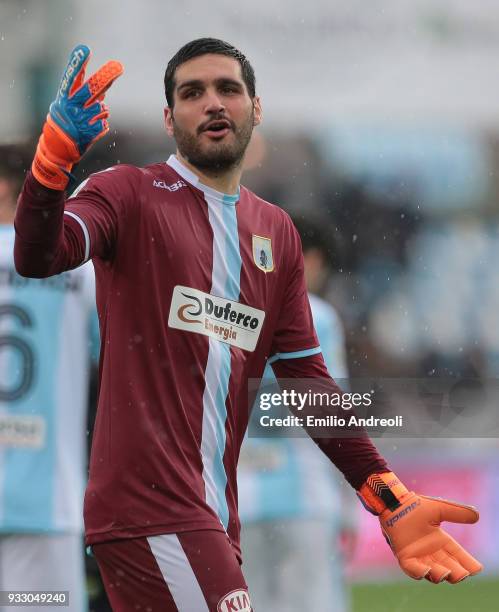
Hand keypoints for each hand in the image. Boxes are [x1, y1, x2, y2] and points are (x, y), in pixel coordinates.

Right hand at [32, 44, 123, 189]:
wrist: (58, 149)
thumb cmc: (64, 121)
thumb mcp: (67, 104)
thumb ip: (84, 91)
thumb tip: (105, 80)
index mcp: (64, 98)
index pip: (71, 78)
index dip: (77, 64)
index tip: (85, 50)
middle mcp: (71, 108)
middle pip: (91, 89)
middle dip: (105, 77)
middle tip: (119, 66)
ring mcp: (81, 120)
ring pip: (102, 107)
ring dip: (100, 110)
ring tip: (89, 117)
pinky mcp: (90, 132)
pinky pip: (104, 122)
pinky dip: (100, 123)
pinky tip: (91, 128)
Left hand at [358, 472, 482, 582]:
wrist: (394, 503)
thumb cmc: (415, 505)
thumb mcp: (439, 509)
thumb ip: (456, 513)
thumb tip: (477, 515)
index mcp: (441, 541)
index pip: (457, 555)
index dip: (467, 563)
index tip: (476, 569)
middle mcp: (431, 552)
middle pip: (448, 567)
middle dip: (456, 573)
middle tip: (463, 574)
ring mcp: (418, 556)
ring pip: (433, 571)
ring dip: (440, 574)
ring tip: (446, 573)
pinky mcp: (404, 556)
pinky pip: (412, 569)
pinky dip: (420, 572)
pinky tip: (427, 571)